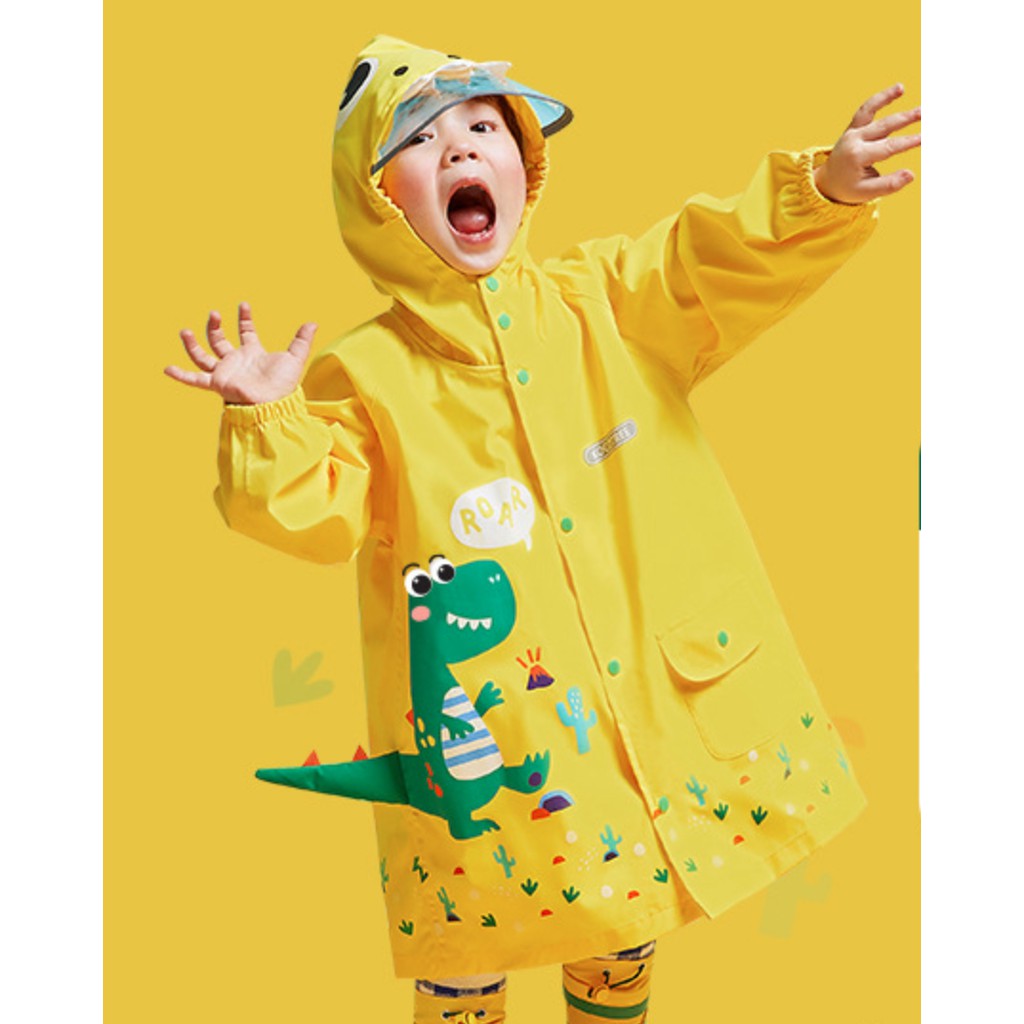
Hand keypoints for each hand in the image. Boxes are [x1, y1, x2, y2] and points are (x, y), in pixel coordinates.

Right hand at [164, 302, 316, 404]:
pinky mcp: (217, 384)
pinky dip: (181, 375)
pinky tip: (166, 369)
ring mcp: (225, 373)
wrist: (273, 404)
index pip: (246, 332)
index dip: (244, 318)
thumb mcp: (294, 358)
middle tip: (215, 314)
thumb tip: (313, 323)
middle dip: (215, 327)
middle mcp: (236, 362)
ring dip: (193, 344)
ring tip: (183, 331)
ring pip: (203, 356)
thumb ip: (301, 340)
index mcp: (253, 353)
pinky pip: (195, 379)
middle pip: (220, 341)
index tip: (244, 305)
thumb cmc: (284, 385)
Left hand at [813, 83, 920, 203]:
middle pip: (884, 126)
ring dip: (890, 99)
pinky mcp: (853, 127)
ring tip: (904, 88)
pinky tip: (900, 88)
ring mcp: (852, 131)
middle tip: (926, 113)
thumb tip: (911, 175)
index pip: (887, 147)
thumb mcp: (866, 193)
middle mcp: (853, 140)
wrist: (827, 181)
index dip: (907, 142)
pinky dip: (881, 98)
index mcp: (857, 156)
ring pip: (872, 111)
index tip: (924, 138)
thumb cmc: (847, 188)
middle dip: (906, 118)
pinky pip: (867, 109)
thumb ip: (888, 184)